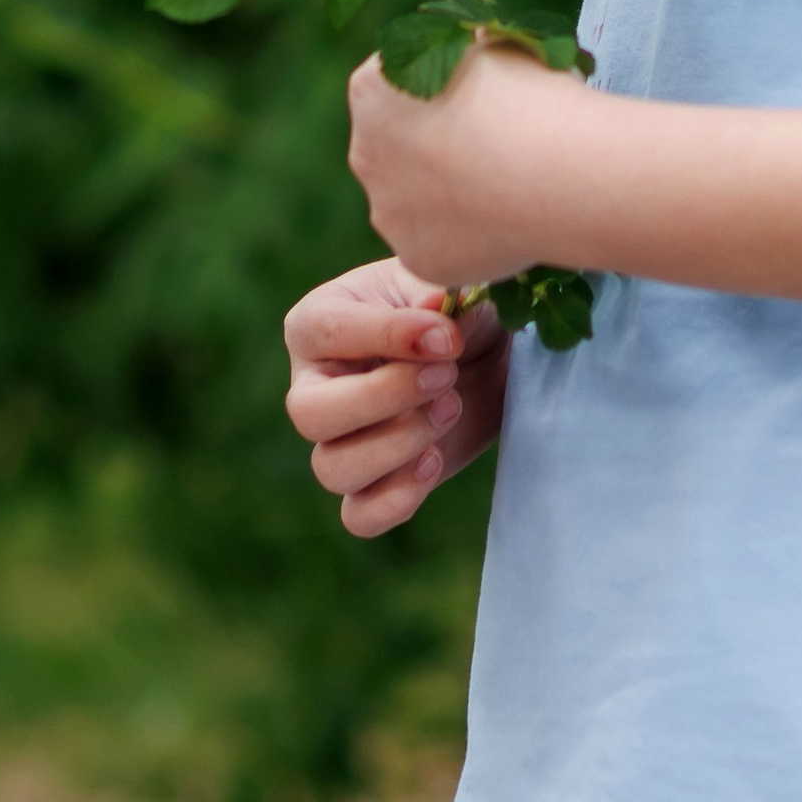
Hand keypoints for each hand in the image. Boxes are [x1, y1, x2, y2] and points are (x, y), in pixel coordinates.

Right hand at [282, 253, 511, 537]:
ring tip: (451, 408)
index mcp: (318, 324)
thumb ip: (435, 294)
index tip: (447, 336)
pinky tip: (435, 461)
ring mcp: (339, 441)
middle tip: (447, 375)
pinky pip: (359, 517)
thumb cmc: (454, 308)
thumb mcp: (447, 284)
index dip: (388, 337)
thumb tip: (434, 307)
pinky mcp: (373, 484)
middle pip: (309, 414)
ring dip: (398, 445)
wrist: (491, 354)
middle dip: (383, 398)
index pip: (327, 333)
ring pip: (332, 469)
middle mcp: (315, 386)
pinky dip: (396, 500)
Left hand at [344, 39, 580, 289]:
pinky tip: (509, 226)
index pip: (399, 88)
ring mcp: (387, 210)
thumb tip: (478, 52)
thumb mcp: (498, 47)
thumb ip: (471, 53)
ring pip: (417, 204)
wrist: (559, 173)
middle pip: (398, 150)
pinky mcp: (415, 258)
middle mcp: (366, 151)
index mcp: (373, 89)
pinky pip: (441, 247)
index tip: (485, 103)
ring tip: (510, 192)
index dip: (445, 94)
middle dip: (438, 151)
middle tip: (496, 152)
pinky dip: (469, 240)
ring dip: (451, 198)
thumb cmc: (533, 98)